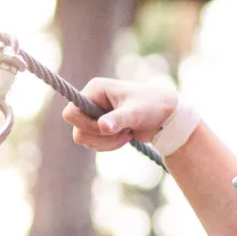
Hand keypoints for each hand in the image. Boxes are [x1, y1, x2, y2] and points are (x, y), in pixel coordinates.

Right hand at [63, 78, 177, 151]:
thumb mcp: (136, 113)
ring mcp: (95, 114)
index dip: (85, 125)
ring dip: (106, 142)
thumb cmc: (153, 107)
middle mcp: (91, 100)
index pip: (70, 113)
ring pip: (84, 139)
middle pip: (77, 130)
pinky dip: (108, 145)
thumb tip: (102, 127)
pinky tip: (125, 137)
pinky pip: (93, 143)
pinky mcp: (100, 126)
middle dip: (100, 137)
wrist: (166, 117)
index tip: (106, 128)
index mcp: (95, 89)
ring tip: (126, 134)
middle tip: (122, 133)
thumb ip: (118, 119)